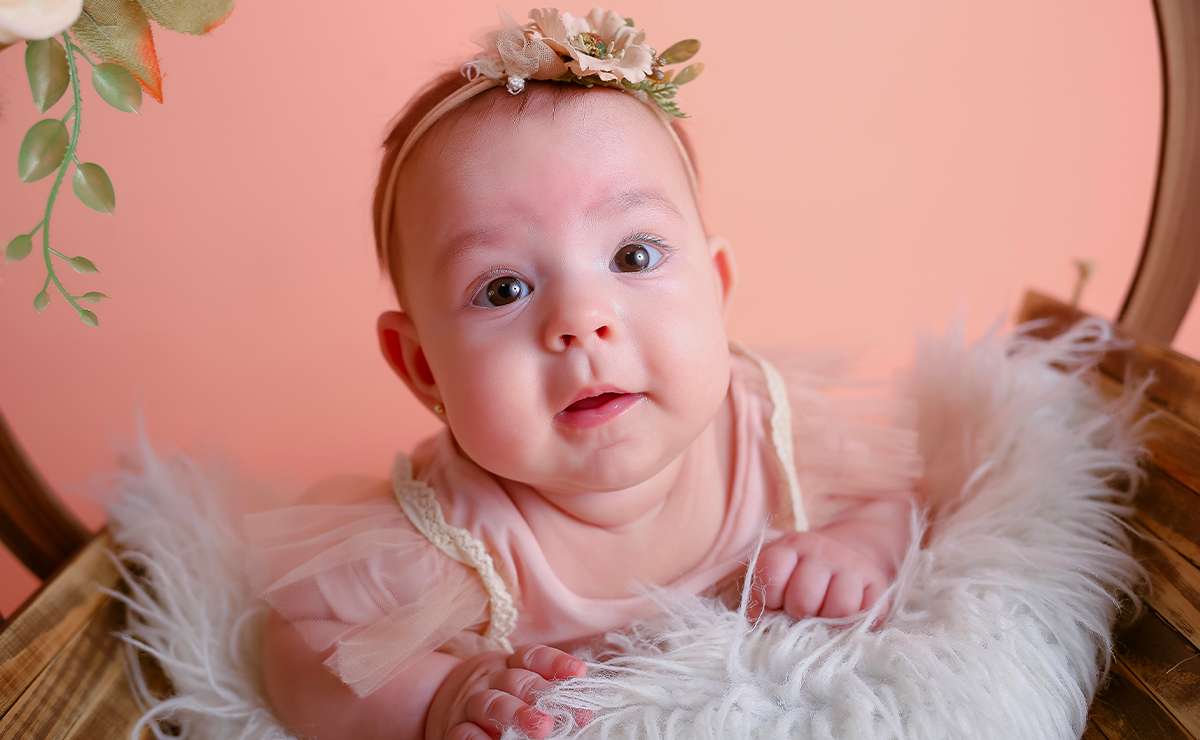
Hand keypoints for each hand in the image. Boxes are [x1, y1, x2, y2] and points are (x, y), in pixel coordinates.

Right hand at [427, 644, 591, 739]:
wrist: (436, 697)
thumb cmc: (492, 694)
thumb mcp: (516, 685)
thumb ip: (547, 695)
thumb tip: (584, 714)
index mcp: (509, 665)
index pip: (532, 656)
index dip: (556, 663)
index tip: (579, 672)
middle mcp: (490, 680)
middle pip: (516, 681)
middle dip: (540, 694)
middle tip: (558, 711)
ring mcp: (470, 702)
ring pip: (491, 704)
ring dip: (516, 715)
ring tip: (540, 728)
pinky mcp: (453, 727)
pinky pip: (465, 732)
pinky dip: (479, 739)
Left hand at [745, 527, 895, 627]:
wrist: (849, 549)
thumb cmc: (803, 574)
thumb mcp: (777, 576)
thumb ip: (763, 601)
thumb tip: (764, 632)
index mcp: (790, 547)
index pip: (771, 577)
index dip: (770, 600)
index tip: (776, 603)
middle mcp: (821, 550)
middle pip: (804, 598)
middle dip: (800, 613)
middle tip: (803, 612)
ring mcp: (851, 564)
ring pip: (840, 608)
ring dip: (830, 622)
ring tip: (825, 616)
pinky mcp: (877, 582)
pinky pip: (869, 614)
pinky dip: (857, 624)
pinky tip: (848, 617)